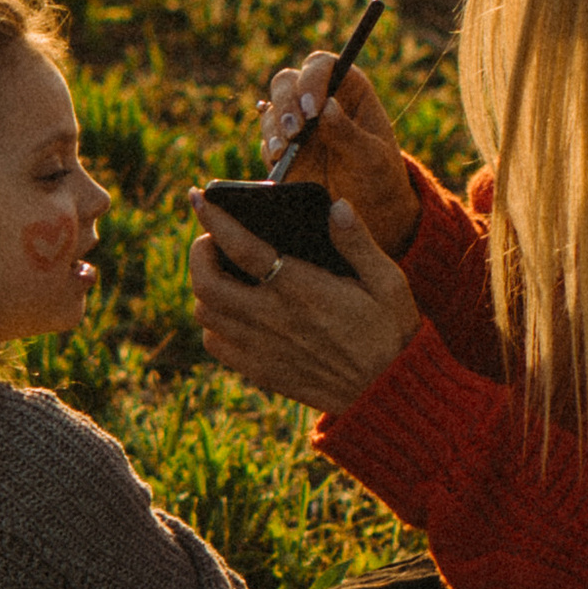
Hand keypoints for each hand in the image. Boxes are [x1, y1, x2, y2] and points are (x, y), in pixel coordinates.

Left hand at [192, 194, 419, 413]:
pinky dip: (212, 322)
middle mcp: (273, 319)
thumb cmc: (390, 331)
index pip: (242, 248)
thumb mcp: (387, 281)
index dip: (215, 218)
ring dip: (204, 286)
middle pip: (207, 282)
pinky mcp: (260, 371)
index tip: (197, 197)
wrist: (386, 392)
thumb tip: (336, 206)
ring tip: (222, 270)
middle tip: (213, 238)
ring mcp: (261, 348)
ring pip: (205, 313)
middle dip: (199, 252)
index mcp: (302, 289)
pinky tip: (231, 309)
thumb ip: (357, 242)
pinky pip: (215, 344)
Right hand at [256, 54, 419, 256]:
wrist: (368, 213)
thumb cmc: (378, 177)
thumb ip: (348, 132)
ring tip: (286, 150)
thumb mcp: (371, 157)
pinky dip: (270, 146)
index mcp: (348, 89)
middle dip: (286, 102)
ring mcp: (298, 123)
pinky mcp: (284, 148)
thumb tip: (326, 106)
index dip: (312, 79)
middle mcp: (319, 99)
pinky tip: (281, 160)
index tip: (313, 108)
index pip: (322, 65)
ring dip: (275, 125)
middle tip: (296, 130)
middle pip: (287, 81)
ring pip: (272, 107)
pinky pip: (267, 139)